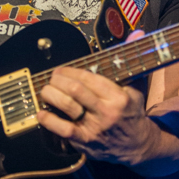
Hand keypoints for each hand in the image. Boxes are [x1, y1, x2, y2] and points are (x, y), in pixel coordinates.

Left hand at [37, 32, 161, 167]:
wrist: (137, 145)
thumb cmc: (132, 112)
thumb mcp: (136, 86)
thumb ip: (132, 60)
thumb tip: (137, 32)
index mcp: (119, 98)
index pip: (90, 78)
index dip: (72, 71)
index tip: (63, 69)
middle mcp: (106, 113)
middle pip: (75, 90)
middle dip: (59, 80)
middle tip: (52, 77)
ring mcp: (95, 128)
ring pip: (67, 107)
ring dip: (51, 95)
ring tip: (45, 89)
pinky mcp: (85, 142)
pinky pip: (63, 130)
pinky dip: (49, 120)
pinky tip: (41, 112)